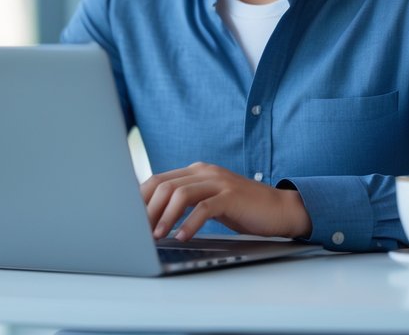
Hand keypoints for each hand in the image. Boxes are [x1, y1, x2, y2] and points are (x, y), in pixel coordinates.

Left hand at [140, 162, 312, 241]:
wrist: (280, 210)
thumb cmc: (242, 209)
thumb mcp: (210, 201)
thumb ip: (187, 201)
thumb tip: (153, 217)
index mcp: (196, 171)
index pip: (158, 179)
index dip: (140, 199)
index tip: (129, 219)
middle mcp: (205, 172)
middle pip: (164, 185)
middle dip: (147, 209)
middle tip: (139, 231)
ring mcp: (219, 182)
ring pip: (180, 194)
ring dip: (164, 217)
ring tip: (157, 236)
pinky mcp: (231, 196)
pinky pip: (203, 208)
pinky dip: (189, 224)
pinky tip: (183, 237)